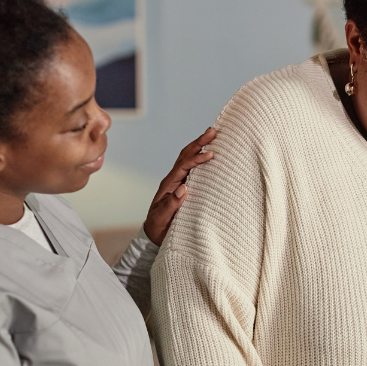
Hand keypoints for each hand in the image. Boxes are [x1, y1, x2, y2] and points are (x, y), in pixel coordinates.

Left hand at [142, 127, 216, 244]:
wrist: (153, 234)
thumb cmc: (158, 227)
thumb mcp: (162, 217)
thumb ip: (172, 204)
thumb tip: (184, 188)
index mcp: (168, 185)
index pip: (183, 166)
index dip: (197, 159)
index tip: (211, 155)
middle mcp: (173, 180)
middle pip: (185, 156)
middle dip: (199, 143)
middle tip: (213, 131)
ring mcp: (178, 181)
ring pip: (188, 158)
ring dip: (199, 146)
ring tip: (213, 135)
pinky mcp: (184, 186)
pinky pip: (192, 168)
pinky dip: (200, 157)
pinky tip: (210, 152)